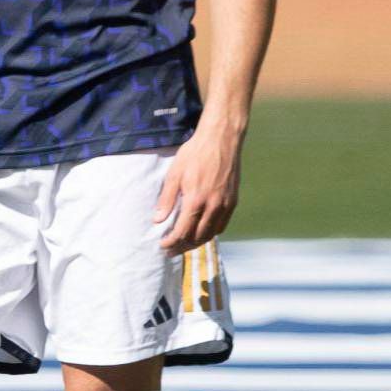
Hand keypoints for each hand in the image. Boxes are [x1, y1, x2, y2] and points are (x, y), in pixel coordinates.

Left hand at [153, 121, 242, 254]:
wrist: (221, 140)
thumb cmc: (195, 154)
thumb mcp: (174, 174)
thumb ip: (167, 199)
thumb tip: (158, 220)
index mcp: (196, 200)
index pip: (182, 232)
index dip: (171, 242)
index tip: (163, 245)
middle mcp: (213, 206)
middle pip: (197, 237)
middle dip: (182, 246)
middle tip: (171, 250)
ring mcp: (225, 205)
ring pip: (211, 234)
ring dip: (197, 242)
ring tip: (184, 244)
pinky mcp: (233, 201)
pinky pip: (222, 225)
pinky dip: (211, 233)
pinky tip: (202, 232)